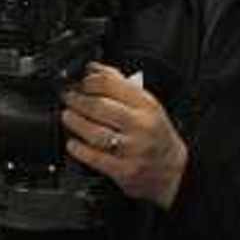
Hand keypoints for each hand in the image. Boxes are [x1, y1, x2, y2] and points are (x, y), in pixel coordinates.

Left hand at [63, 65, 185, 205]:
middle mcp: (141, 125)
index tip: (79, 82)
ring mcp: (133, 149)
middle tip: (68, 98)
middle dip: (77, 100)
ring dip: (75, 122)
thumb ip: (120, 85)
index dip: (88, 81)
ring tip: (67, 117)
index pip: (110, 84)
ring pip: (95, 132)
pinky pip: (96, 158)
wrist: (172, 169)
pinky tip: (73, 143)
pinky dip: (79, 149)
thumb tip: (92, 69)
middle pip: (99, 107)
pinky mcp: (124, 170)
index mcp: (146, 105)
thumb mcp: (146, 104)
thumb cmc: (155, 134)